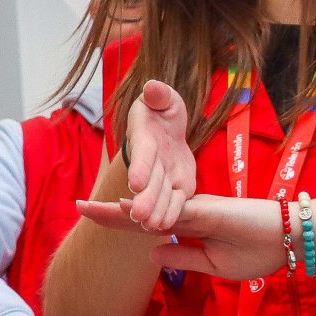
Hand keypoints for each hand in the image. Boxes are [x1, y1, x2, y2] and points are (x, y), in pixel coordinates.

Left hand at [85, 193, 286, 283]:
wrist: (292, 239)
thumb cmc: (258, 252)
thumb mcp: (214, 265)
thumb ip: (183, 257)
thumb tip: (152, 254)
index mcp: (189, 227)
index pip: (149, 226)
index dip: (122, 223)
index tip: (96, 219)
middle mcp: (188, 214)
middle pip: (142, 213)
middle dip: (109, 212)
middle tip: (78, 206)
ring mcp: (196, 210)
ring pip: (152, 208)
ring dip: (120, 210)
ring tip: (88, 206)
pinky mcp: (208, 210)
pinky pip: (173, 211)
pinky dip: (150, 210)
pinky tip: (126, 209)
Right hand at [108, 81, 196, 234]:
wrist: (168, 128)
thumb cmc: (161, 109)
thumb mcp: (162, 98)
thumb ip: (159, 95)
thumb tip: (153, 88)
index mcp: (146, 140)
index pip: (142, 154)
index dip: (139, 167)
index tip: (135, 182)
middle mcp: (152, 162)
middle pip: (148, 182)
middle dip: (144, 198)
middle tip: (138, 215)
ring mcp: (165, 177)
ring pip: (160, 196)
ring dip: (156, 211)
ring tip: (152, 226)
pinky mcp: (180, 186)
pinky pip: (176, 202)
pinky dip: (171, 213)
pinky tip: (167, 226)